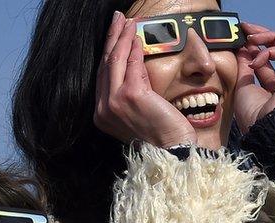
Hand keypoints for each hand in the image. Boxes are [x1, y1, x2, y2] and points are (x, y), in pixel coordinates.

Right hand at [93, 12, 196, 147]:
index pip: (103, 75)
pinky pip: (131, 64)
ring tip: (127, 20)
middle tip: (117, 19)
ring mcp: (114, 102)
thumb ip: (131, 92)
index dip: (109, 51)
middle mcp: (103, 109)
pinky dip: (133, 46)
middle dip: (112, 38)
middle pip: (105, 64)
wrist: (172, 151)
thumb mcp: (140, 112)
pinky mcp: (129, 95)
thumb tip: (134, 64)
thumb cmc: (161, 135)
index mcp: (102, 114)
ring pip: (115, 60)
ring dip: (121, 36)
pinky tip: (137, 35)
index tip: (115, 34)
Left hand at [233, 23, 274, 132]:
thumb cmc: (252, 114)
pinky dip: (269, 51)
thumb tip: (243, 46)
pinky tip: (256, 61)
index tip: (242, 35)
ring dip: (267, 38)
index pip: (270, 57)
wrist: (263, 128)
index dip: (256, 44)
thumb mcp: (244, 83)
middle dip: (263, 35)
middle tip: (247, 28)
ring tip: (250, 38)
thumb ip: (246, 63)